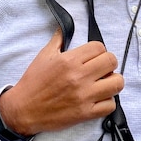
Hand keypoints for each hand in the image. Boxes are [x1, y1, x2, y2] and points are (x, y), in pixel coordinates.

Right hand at [0, 30, 123, 135]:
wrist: (23, 110)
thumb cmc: (33, 82)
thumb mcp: (43, 56)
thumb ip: (58, 40)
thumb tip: (64, 27)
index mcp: (69, 61)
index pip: (100, 47)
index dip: (98, 51)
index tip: (93, 57)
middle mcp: (79, 77)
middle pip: (111, 62)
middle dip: (108, 63)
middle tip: (100, 69)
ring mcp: (84, 96)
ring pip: (117, 83)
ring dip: (112, 82)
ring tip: (103, 83)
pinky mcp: (85, 113)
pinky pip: (110, 105)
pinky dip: (107, 102)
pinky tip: (98, 99)